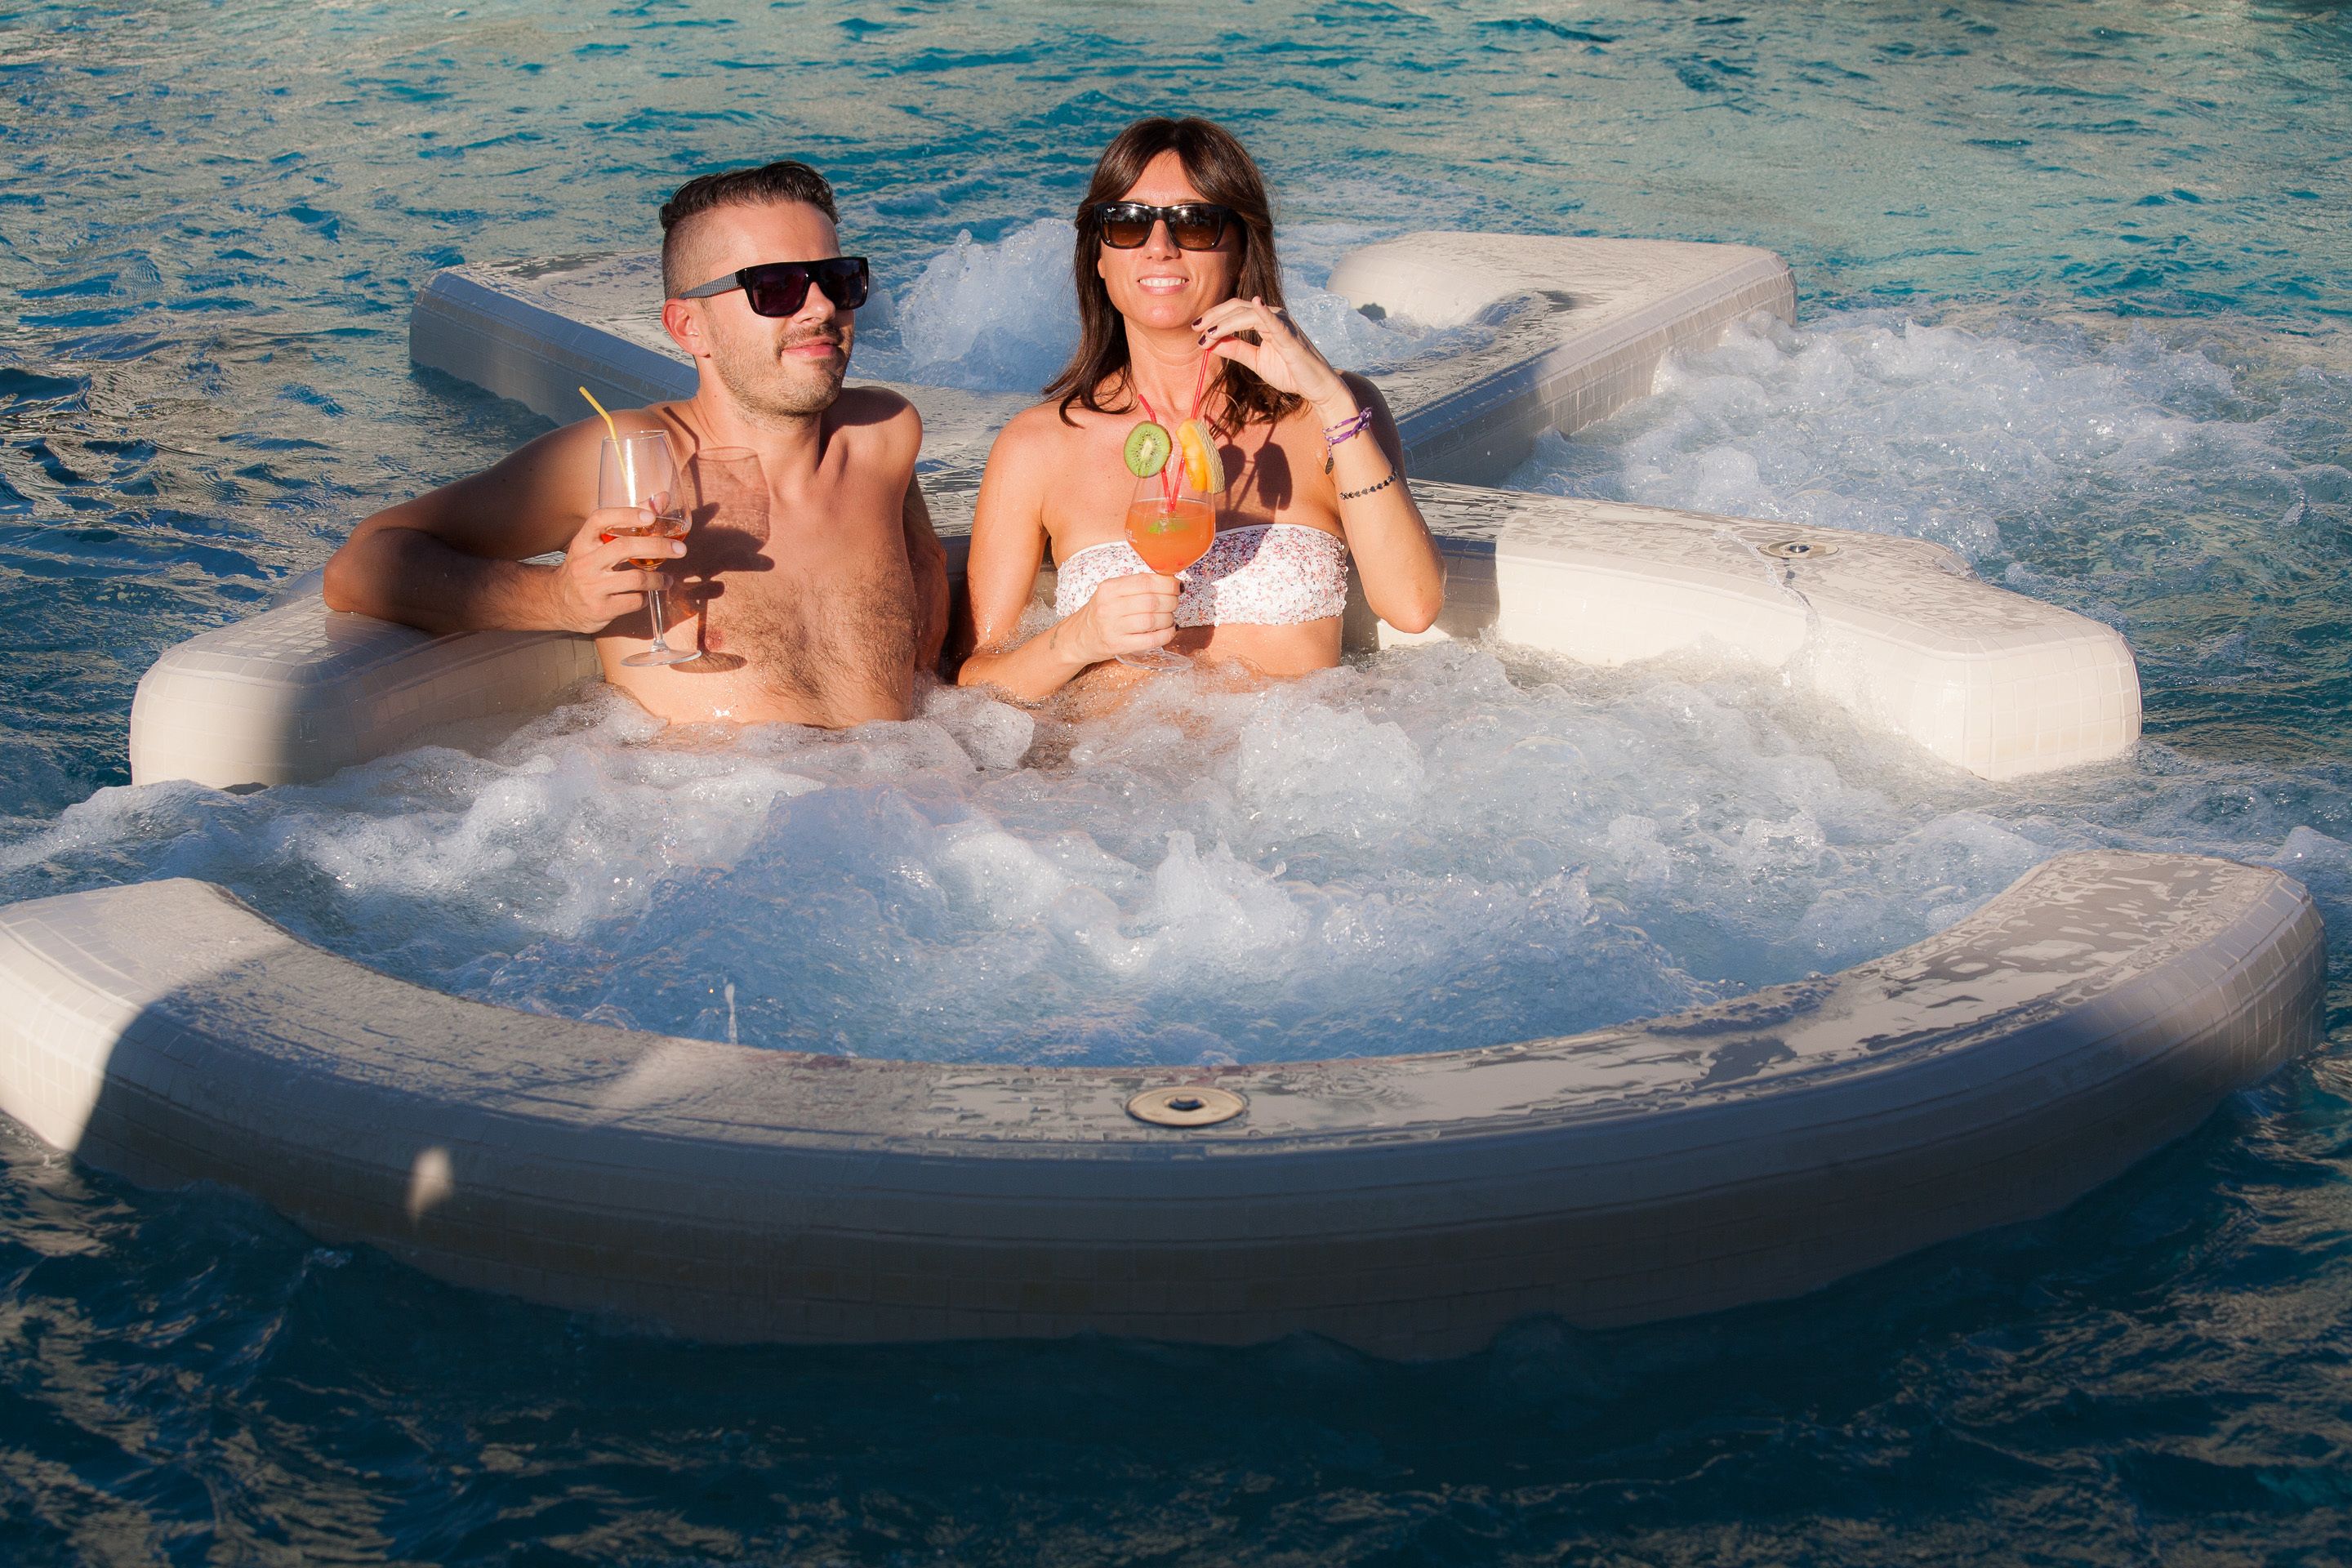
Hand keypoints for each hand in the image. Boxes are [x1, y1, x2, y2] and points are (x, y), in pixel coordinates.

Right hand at [543, 506, 683, 633]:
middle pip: (625, 548)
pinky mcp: (601, 609)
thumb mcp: (596, 545)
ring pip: (635, 579)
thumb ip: (628, 523)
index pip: (599, 519)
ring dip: (658, 579)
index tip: (651, 516)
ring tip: (666, 580)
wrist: (558, 604)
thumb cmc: (586, 568)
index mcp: (582, 542)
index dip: (626, 514)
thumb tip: (662, 499)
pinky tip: (646, 595)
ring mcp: (592, 587)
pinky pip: (634, 601)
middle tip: (680, 549)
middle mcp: (585, 563)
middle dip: (658, 547)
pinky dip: (646, 597)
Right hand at [1059, 571, 1177, 663]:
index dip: (1167, 584)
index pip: (1146, 581)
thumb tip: (1169, 581)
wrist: (1079, 637)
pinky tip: (1169, 630)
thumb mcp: (1111, 592)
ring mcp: (1112, 627)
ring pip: (1152, 620)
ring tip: (1169, 617)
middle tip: (1174, 602)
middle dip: (1171, 601)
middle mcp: (1109, 606)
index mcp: (1109, 588)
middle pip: (1152, 601)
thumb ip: (1136, 585)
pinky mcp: (1118, 645)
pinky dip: (1166, 635)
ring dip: (1168, 618)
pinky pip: (1150, 640)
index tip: (1176, 587)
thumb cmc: (1101, 612)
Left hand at [1195, 294, 1351, 415]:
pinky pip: (1274, 321)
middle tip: (1196, 329)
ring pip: (1249, 314)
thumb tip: (1211, 342)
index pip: (1234, 311)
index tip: (1197, 331)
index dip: (1214, 318)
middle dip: (1214, 317)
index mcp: (1265, 320)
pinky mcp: (1290, 336)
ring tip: (1209, 334)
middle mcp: (1273, 316)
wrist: (1314, 386)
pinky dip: (1264, 312)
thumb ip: (1236, 349)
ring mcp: (1283, 323)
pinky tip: (1255, 304)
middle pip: (1237, 307)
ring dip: (1226, 323)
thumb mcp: (1255, 361)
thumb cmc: (1289, 372)